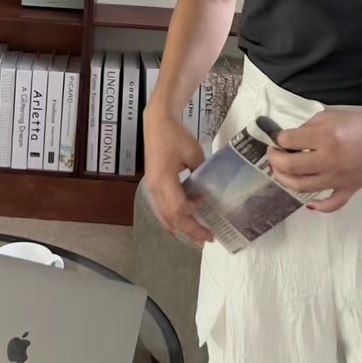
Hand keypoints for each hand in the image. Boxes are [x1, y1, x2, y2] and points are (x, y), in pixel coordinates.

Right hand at [143, 104, 214, 245]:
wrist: (157, 122)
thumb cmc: (176, 135)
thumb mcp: (194, 153)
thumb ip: (201, 174)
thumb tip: (209, 191)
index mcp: (164, 180)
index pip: (179, 208)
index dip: (194, 216)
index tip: (209, 216)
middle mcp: (154, 188)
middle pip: (171, 217)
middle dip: (190, 230)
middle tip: (207, 240)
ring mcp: (151, 187)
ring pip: (164, 216)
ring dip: (180, 228)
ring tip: (194, 239)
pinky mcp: (153, 185)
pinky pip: (160, 208)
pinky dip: (170, 220)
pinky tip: (177, 227)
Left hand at [268, 105, 361, 213]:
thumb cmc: (357, 123)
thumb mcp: (328, 117)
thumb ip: (306, 128)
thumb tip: (287, 140)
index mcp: (325, 138)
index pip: (289, 141)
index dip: (277, 139)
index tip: (277, 138)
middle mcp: (329, 160)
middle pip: (290, 167)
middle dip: (274, 160)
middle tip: (273, 154)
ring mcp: (338, 179)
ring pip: (302, 187)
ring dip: (284, 180)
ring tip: (281, 171)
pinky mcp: (349, 190)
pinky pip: (331, 205)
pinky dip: (318, 207)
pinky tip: (308, 202)